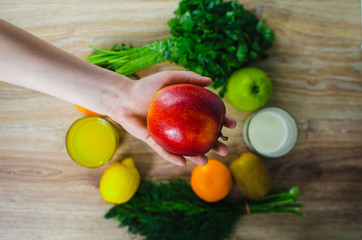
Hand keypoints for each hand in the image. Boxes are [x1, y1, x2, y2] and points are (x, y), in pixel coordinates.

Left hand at [109, 71, 236, 165]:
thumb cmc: (145, 86)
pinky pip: (164, 151)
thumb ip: (188, 78)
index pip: (207, 117)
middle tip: (225, 150)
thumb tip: (210, 81)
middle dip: (214, 145)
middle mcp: (178, 125)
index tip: (232, 125)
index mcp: (185, 111)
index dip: (221, 122)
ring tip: (206, 161)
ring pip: (184, 149)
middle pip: (200, 137)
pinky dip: (173, 158)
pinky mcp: (153, 141)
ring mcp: (167, 135)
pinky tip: (183, 163)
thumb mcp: (169, 78)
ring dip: (196, 156)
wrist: (123, 97)